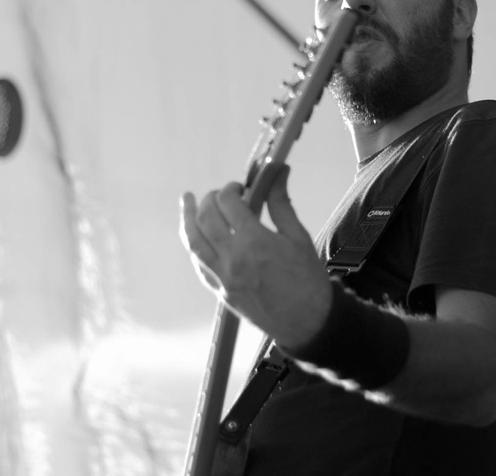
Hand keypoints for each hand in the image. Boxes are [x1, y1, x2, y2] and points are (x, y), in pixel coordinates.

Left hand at [179, 166, 332, 348]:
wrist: (308, 322)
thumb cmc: (308, 280)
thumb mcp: (298, 237)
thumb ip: (281, 203)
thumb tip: (278, 172)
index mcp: (255, 242)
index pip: (229, 203)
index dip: (232, 189)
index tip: (240, 187)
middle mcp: (233, 258)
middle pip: (207, 218)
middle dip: (211, 199)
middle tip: (220, 193)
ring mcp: (223, 277)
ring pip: (193, 241)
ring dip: (188, 218)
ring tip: (187, 202)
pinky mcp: (220, 291)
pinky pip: (199, 264)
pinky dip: (195, 245)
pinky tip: (196, 235)